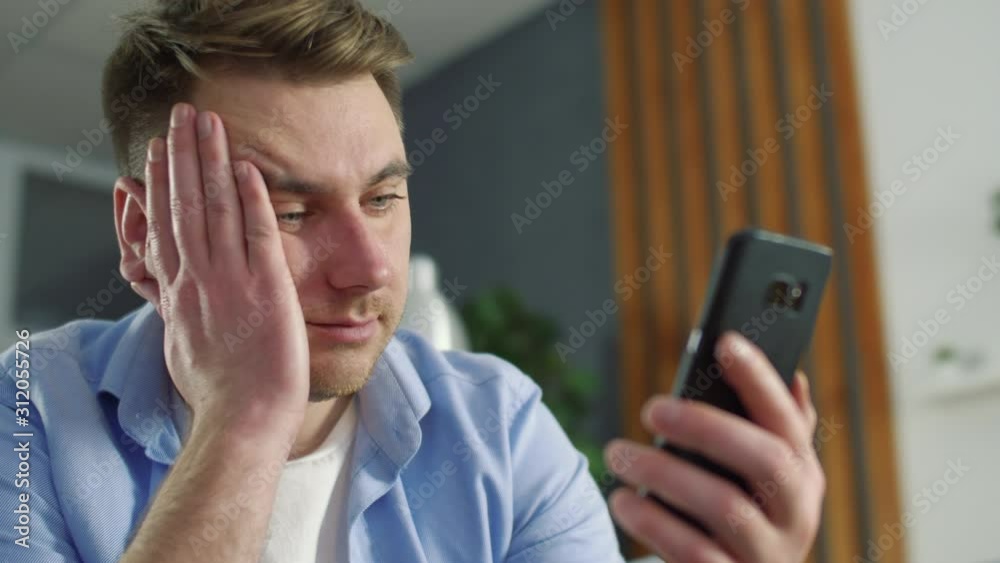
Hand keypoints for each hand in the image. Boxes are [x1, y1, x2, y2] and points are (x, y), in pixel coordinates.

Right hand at [129, 102, 309, 435]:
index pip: (165, 226)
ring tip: (209, 123)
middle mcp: (199, 281)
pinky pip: (259, 237)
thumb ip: (179, 311)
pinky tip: (249, 168)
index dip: (162, 184)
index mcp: (180, 293)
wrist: (243, 422)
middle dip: (183, 156)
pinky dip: (253, 201)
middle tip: (182, 114)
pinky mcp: (267, 291)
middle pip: (185, 205)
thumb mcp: (184, 345)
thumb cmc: (220, 394)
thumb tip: (172, 295)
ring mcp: (231, 283)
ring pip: (216, 210)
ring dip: (212, 163)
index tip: (160, 152)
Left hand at [604, 331, 824, 562]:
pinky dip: (653, 522)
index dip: (761, 380)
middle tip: (651, 408)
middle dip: (706, 425)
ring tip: (617, 454)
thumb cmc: (739, 516)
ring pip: (724, 506)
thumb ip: (774, 430)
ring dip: (664, 473)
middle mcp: (796, 515)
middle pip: (764, 460)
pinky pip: (692, 552)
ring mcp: (767, 555)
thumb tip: (793, 376)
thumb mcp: (762, 478)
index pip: (789, 420)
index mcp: (802, 475)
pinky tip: (623, 501)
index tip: (724, 342)